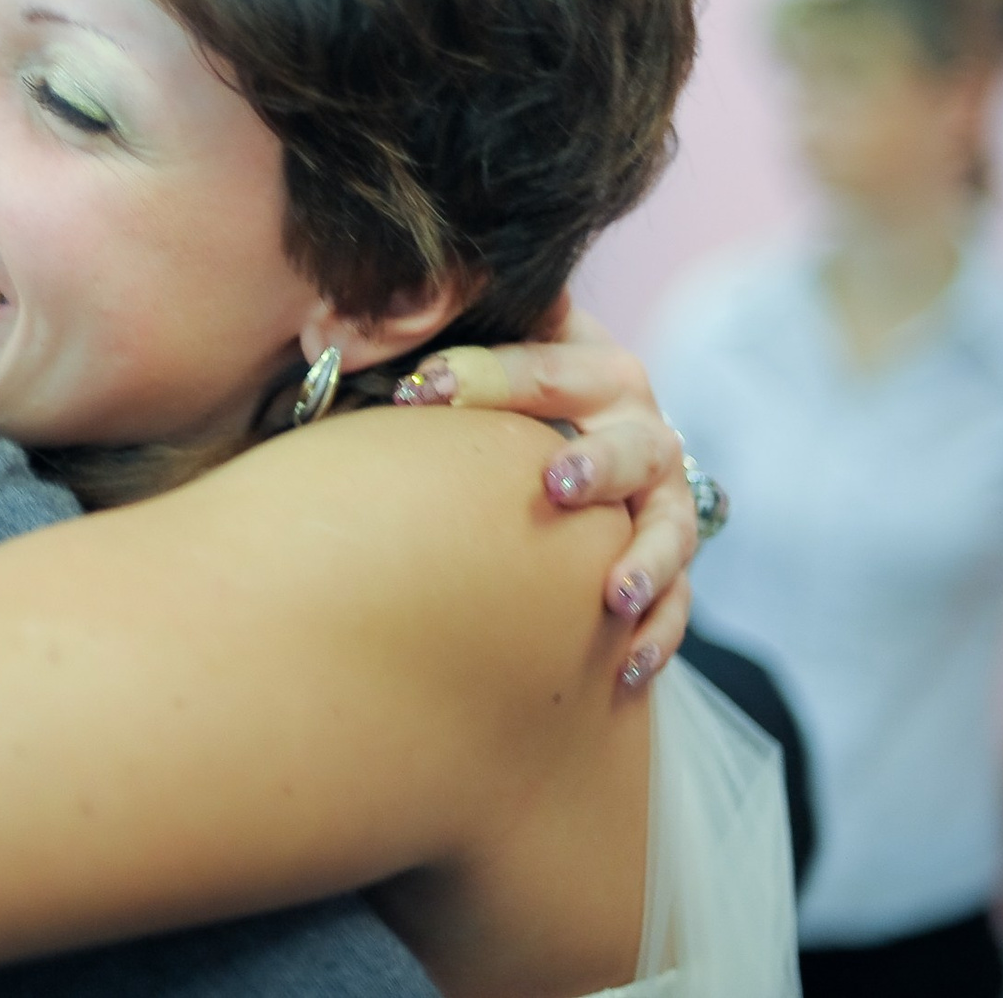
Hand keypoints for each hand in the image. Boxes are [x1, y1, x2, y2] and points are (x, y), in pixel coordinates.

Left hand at [398, 298, 698, 688]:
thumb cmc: (486, 393)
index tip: (420, 392)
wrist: (559, 437)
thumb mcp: (452, 349)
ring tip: (614, 595)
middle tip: (558, 486)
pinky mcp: (664, 561)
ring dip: (647, 558)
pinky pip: (677, 603)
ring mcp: (660, 497)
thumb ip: (403, 333)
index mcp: (586, 360)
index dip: (485, 374)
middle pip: (634, 440)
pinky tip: (626, 670)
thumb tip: (325, 337)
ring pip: (671, 526)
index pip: (544, 361)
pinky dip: (658, 635)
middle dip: (600, 460)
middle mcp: (636, 426)